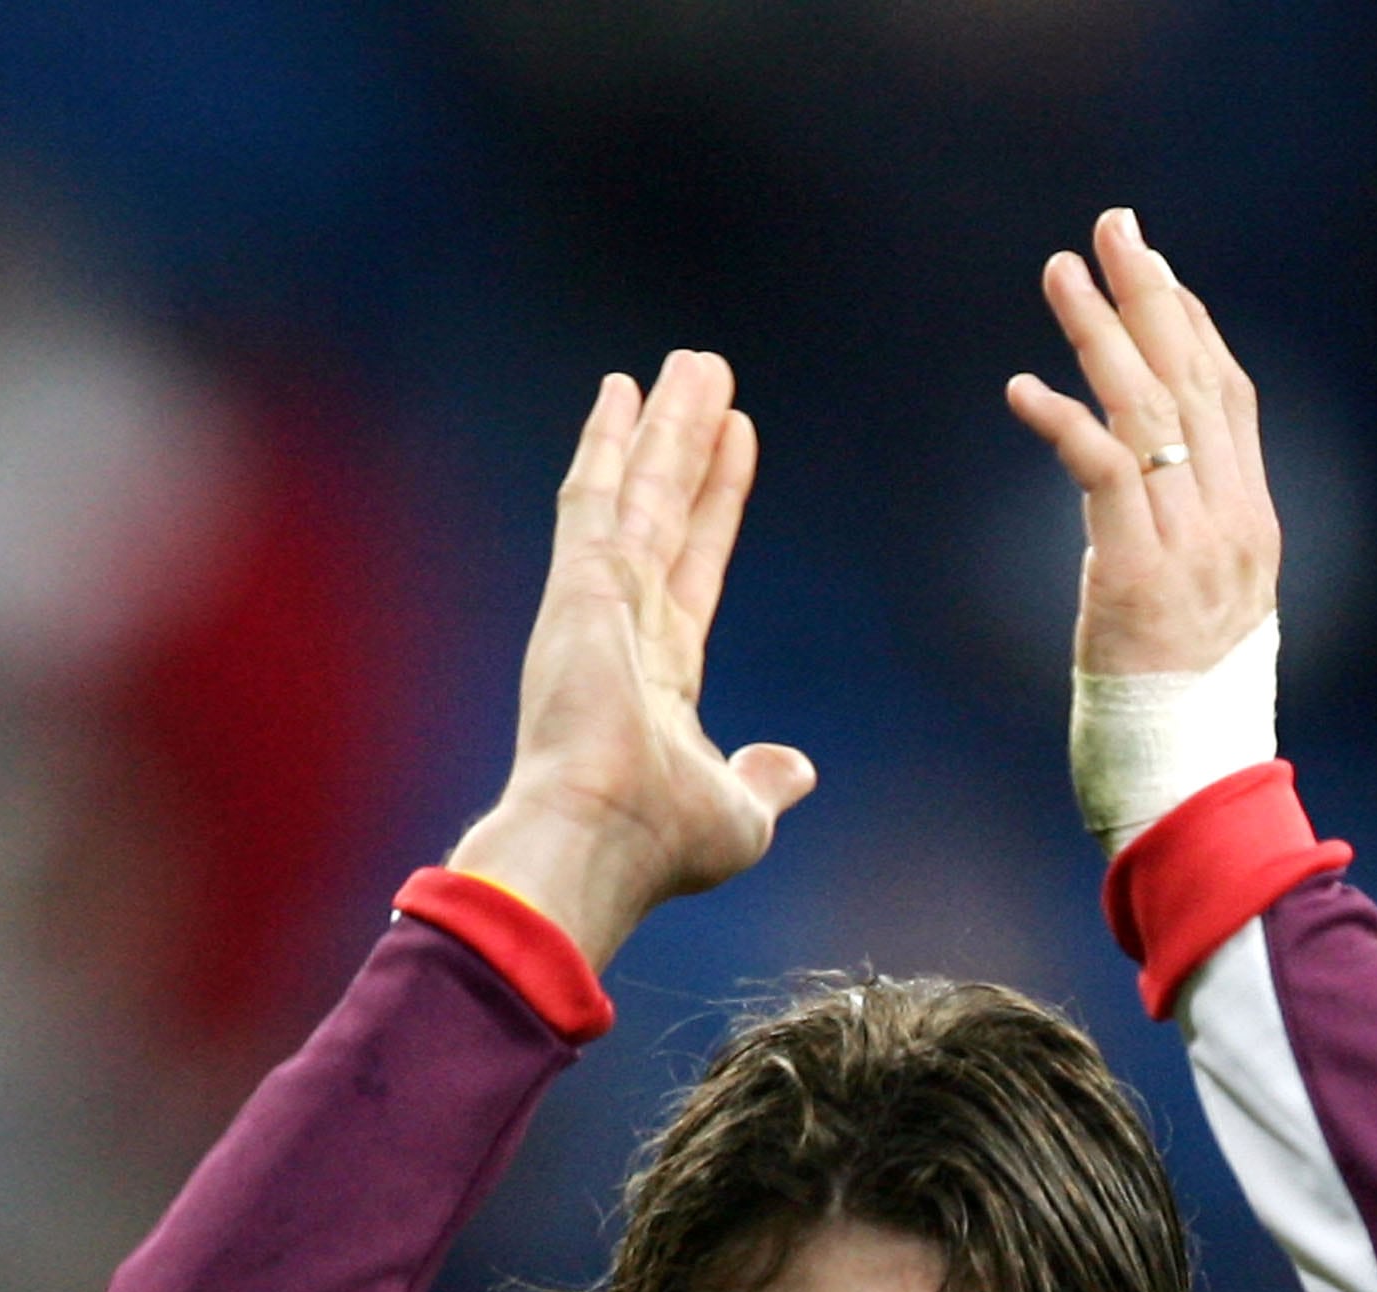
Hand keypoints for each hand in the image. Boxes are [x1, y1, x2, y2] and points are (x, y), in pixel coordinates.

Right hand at [451, 352, 814, 970]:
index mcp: (659, 678)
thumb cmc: (662, 843)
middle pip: (668, 514)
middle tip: (707, 376)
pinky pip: (596, 497)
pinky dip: (607, 443)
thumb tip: (797, 766)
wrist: (599, 841)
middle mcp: (625, 630)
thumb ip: (765, 778)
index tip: (738, 442)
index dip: (719, 504)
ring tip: (690, 362)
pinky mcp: (579, 586)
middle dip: (689, 448)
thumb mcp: (742, 813)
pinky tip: (620, 391)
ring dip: (664, 425)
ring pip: (641, 491)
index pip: (698, 568)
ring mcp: (598, 603)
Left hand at [1006, 209, 1280, 680]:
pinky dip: (1062, 422)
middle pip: (1194, 383)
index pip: (1230, 402)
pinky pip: (1102, 473)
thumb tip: (1131, 503)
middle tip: (1115, 227)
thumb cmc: (1180, 715)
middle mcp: (1232, 526)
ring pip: (1148, 413)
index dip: (1193, 328)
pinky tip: (1022, 389)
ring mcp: (1191, 549)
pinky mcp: (1138, 575)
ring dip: (1100, 335)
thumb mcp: (1199, 614)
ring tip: (1061, 274)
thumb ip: (1180, 546)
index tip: (1156, 271)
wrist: (1190, 783)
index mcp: (1253, 529)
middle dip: (1153, 297)